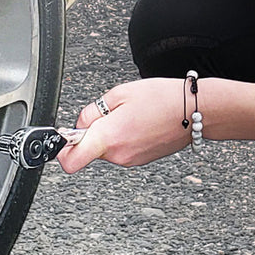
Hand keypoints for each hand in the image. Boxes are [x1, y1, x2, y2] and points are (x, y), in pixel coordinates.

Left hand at [56, 78, 194, 173]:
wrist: (193, 111)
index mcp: (108, 137)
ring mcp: (130, 160)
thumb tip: (79, 124)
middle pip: (89, 149)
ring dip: (110, 134)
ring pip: (106, 149)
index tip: (62, 140)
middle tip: (109, 113)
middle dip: (92, 132)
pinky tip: (138, 123)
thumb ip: (92, 111)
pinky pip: (121, 150)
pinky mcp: (141, 160)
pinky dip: (123, 138)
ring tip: (129, 115)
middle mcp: (118, 154)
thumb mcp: (119, 93)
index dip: (61, 151)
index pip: (70, 161)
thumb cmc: (162, 98)